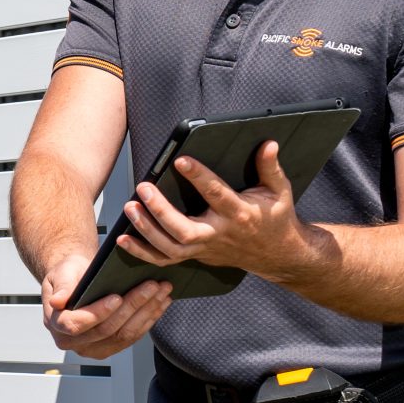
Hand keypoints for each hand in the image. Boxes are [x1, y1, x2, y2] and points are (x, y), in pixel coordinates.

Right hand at [41, 251, 169, 357]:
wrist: (77, 281)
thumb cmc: (69, 275)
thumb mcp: (61, 273)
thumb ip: (62, 286)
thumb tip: (58, 301)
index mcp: (56, 324)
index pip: (76, 324)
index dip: (98, 313)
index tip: (117, 297)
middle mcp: (72, 342)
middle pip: (106, 329)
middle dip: (132, 306)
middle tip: (151, 285)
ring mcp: (93, 348)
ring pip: (124, 335)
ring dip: (146, 312)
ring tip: (162, 291)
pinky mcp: (111, 348)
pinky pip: (133, 337)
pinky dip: (149, 319)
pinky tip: (161, 303)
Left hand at [120, 142, 315, 279]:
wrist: (277, 254)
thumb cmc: (275, 218)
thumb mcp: (280, 192)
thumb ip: (271, 168)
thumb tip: (268, 144)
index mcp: (239, 213)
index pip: (216, 194)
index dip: (198, 177)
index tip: (180, 161)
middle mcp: (219, 234)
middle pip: (184, 229)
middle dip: (161, 210)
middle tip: (144, 188)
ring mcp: (205, 249)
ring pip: (171, 247)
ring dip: (146, 230)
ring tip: (130, 207)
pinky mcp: (196, 256)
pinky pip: (166, 259)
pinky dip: (142, 252)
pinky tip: (123, 239)